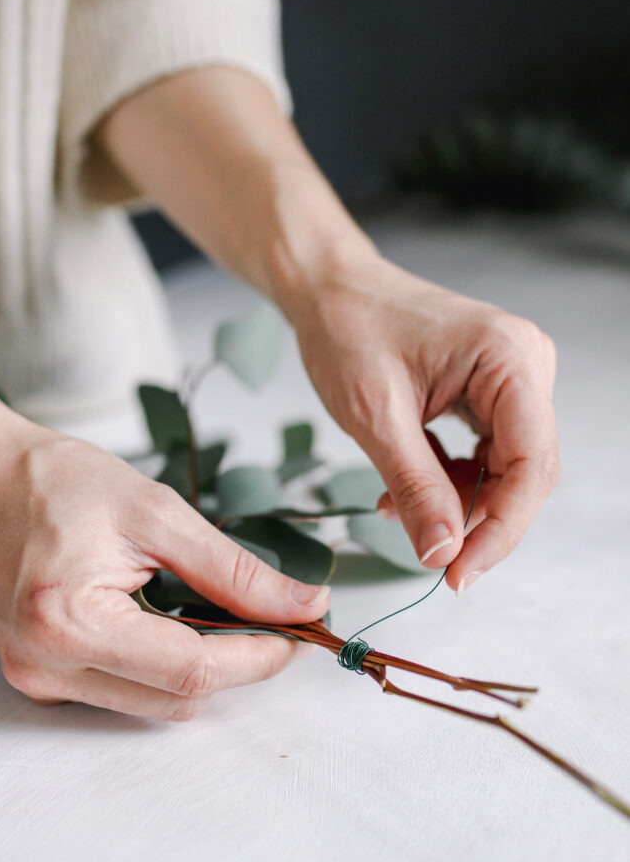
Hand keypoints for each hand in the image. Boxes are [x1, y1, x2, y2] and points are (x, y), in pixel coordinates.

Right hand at [0, 426, 327, 717]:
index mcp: (69, 622)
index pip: (192, 670)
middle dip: (238, 664)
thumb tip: (300, 604)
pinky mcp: (42, 676)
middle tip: (275, 620)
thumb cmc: (54, 482)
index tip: (300, 629)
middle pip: (177, 699)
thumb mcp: (157, 512)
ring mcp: (40, 679)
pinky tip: (174, 621)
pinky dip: (163, 665)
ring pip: (155, 704)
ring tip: (223, 613)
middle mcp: (47, 667)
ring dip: (202, 667)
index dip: (259, 656)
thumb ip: (234, 570)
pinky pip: (125, 691)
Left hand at [293, 255, 558, 591]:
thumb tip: (443, 552)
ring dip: (457, 502)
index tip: (459, 572)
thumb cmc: (348, 329)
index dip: (502, 530)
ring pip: (504, 470)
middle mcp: (524, 365)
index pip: (533, 465)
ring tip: (397, 508)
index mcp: (509, 359)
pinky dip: (449, 481)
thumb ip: (416, 487)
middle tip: (431, 557)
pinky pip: (484, 454)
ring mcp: (510, 378)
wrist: (329, 289)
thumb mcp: (376, 418)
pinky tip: (406, 491)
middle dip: (478, 521)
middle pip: (525, 473)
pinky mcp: (489, 391)